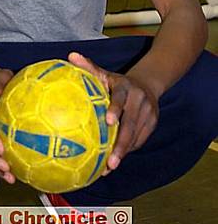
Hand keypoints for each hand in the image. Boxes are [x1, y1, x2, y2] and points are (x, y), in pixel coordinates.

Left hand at [68, 51, 158, 173]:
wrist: (148, 84)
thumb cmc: (118, 82)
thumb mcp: (105, 73)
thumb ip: (89, 67)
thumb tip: (71, 55)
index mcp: (126, 87)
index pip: (121, 98)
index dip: (115, 108)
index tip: (109, 122)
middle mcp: (140, 100)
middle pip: (131, 125)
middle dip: (121, 144)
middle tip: (110, 162)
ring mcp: (148, 113)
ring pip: (136, 136)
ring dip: (123, 153)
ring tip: (109, 167)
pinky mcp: (152, 124)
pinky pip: (140, 140)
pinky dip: (128, 151)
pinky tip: (114, 163)